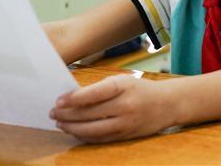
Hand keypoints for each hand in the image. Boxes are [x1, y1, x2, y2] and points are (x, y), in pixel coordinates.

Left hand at [51, 74, 176, 141]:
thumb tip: (72, 99)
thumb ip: (100, 89)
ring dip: (72, 128)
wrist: (167, 104)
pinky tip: (74, 132)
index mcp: (123, 87)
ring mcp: (125, 123)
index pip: (94, 94)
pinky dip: (84, 136)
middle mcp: (125, 106)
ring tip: (60, 124)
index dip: (73, 99)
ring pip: (92, 130)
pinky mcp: (125, 136)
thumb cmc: (140, 89)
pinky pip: (100, 138)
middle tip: (53, 113)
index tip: (58, 101)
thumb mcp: (123, 81)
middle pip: (89, 114)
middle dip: (67, 115)